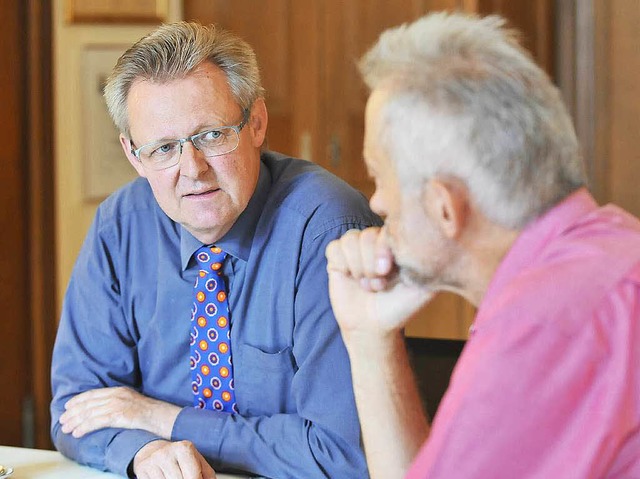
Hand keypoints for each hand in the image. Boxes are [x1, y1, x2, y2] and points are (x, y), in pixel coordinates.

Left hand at [59, 386, 180, 438]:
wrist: (165, 418)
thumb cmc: (152, 415)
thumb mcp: (134, 404)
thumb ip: (120, 403)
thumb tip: (105, 410)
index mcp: (121, 390)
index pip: (95, 393)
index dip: (79, 400)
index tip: (68, 406)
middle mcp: (118, 395)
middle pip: (90, 403)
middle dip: (73, 412)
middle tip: (63, 420)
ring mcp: (120, 404)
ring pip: (91, 412)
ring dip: (76, 421)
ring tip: (66, 429)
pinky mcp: (121, 415)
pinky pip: (97, 422)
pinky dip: (85, 427)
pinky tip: (77, 433)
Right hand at [133, 440, 216, 478]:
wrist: (154, 452)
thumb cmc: (181, 460)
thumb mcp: (197, 462)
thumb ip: (206, 474)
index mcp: (184, 448)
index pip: (193, 476)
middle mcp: (166, 452)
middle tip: (183, 477)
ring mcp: (152, 461)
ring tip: (173, 476)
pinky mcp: (142, 470)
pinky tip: (164, 477)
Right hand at [326, 227, 432, 338]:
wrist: (374, 327)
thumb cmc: (399, 308)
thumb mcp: (423, 289)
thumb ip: (429, 267)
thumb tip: (433, 244)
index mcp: (396, 245)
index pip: (388, 229)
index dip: (384, 249)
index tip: (386, 271)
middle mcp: (376, 243)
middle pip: (367, 235)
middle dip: (371, 263)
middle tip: (378, 285)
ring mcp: (356, 250)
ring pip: (350, 239)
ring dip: (358, 266)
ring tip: (367, 284)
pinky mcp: (337, 259)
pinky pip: (334, 248)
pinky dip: (342, 264)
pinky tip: (351, 277)